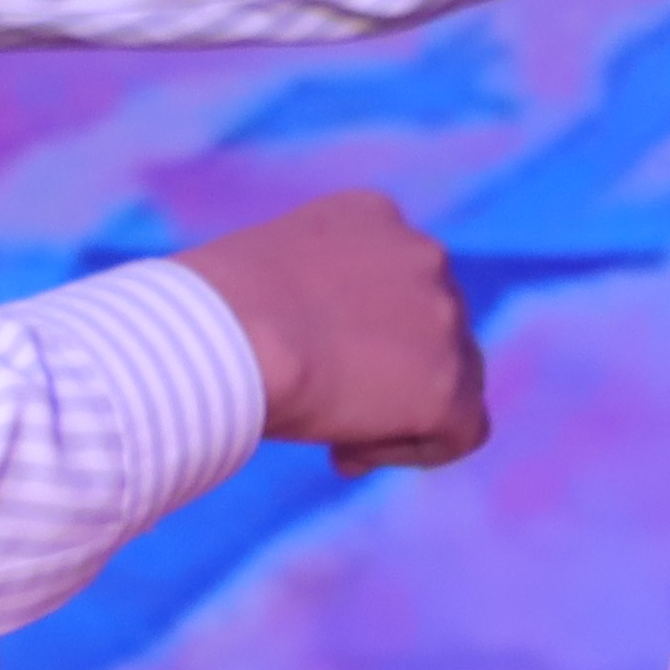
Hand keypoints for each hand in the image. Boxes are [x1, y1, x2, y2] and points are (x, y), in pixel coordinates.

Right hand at [176, 189, 487, 469]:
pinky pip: (464, 431)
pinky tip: (351, 454)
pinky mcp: (447, 387)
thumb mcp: (257, 275)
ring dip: (403, 411)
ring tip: (336, 438)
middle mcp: (422, 255)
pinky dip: (416, 449)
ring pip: (456, 377)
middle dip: (391, 369)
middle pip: (434, 326)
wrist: (223, 336)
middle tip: (329, 407)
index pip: (397, 276)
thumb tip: (298, 339)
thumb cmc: (205, 312)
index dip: (365, 328)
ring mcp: (443, 319)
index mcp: (373, 215)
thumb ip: (300, 294)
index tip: (314, 358)